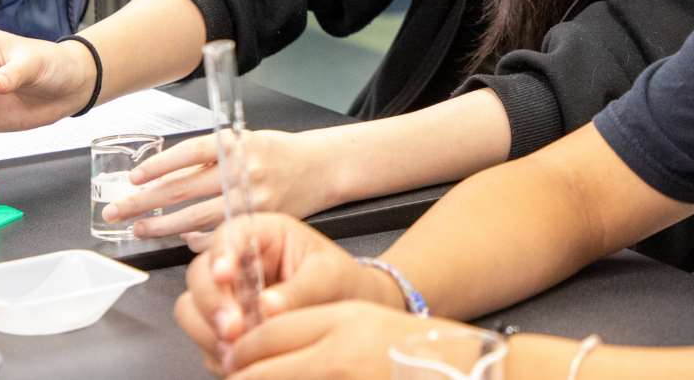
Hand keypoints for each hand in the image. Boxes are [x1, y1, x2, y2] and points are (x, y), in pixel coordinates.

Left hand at [106, 130, 336, 239]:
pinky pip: (220, 235)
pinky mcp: (259, 220)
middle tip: (115, 211)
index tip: (133, 178)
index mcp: (235, 144)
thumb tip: (164, 175)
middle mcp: (241, 170)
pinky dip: (197, 240)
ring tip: (138, 228)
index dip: (158, 165)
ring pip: (196, 217)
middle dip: (144, 201)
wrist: (320, 168)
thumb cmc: (277, 153)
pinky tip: (181, 239)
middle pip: (183, 188)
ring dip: (162, 225)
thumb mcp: (245, 141)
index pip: (189, 152)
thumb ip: (210, 157)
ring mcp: (250, 198)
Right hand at [175, 213, 405, 368]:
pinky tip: (245, 358)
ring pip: (192, 310)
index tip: (225, 275)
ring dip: (209, 332)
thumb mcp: (328, 277)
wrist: (347, 309)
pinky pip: (204, 341)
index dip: (220, 254)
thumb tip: (267, 306)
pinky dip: (218, 353)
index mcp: (260, 236)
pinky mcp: (221, 327)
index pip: (228, 235)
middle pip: (199, 275)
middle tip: (234, 329)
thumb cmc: (339, 282)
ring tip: (241, 348)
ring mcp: (225, 296)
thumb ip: (300, 289)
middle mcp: (236, 263)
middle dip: (212, 304)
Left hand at [219, 302, 473, 378]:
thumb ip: (309, 327)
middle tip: (236, 376)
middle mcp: (336, 360)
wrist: (459, 370)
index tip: (234, 358)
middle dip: (241, 376)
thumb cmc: (410, 345)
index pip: (267, 336)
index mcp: (340, 326)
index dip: (242, 350)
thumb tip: (257, 347)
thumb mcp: (359, 320)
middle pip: (260, 372)